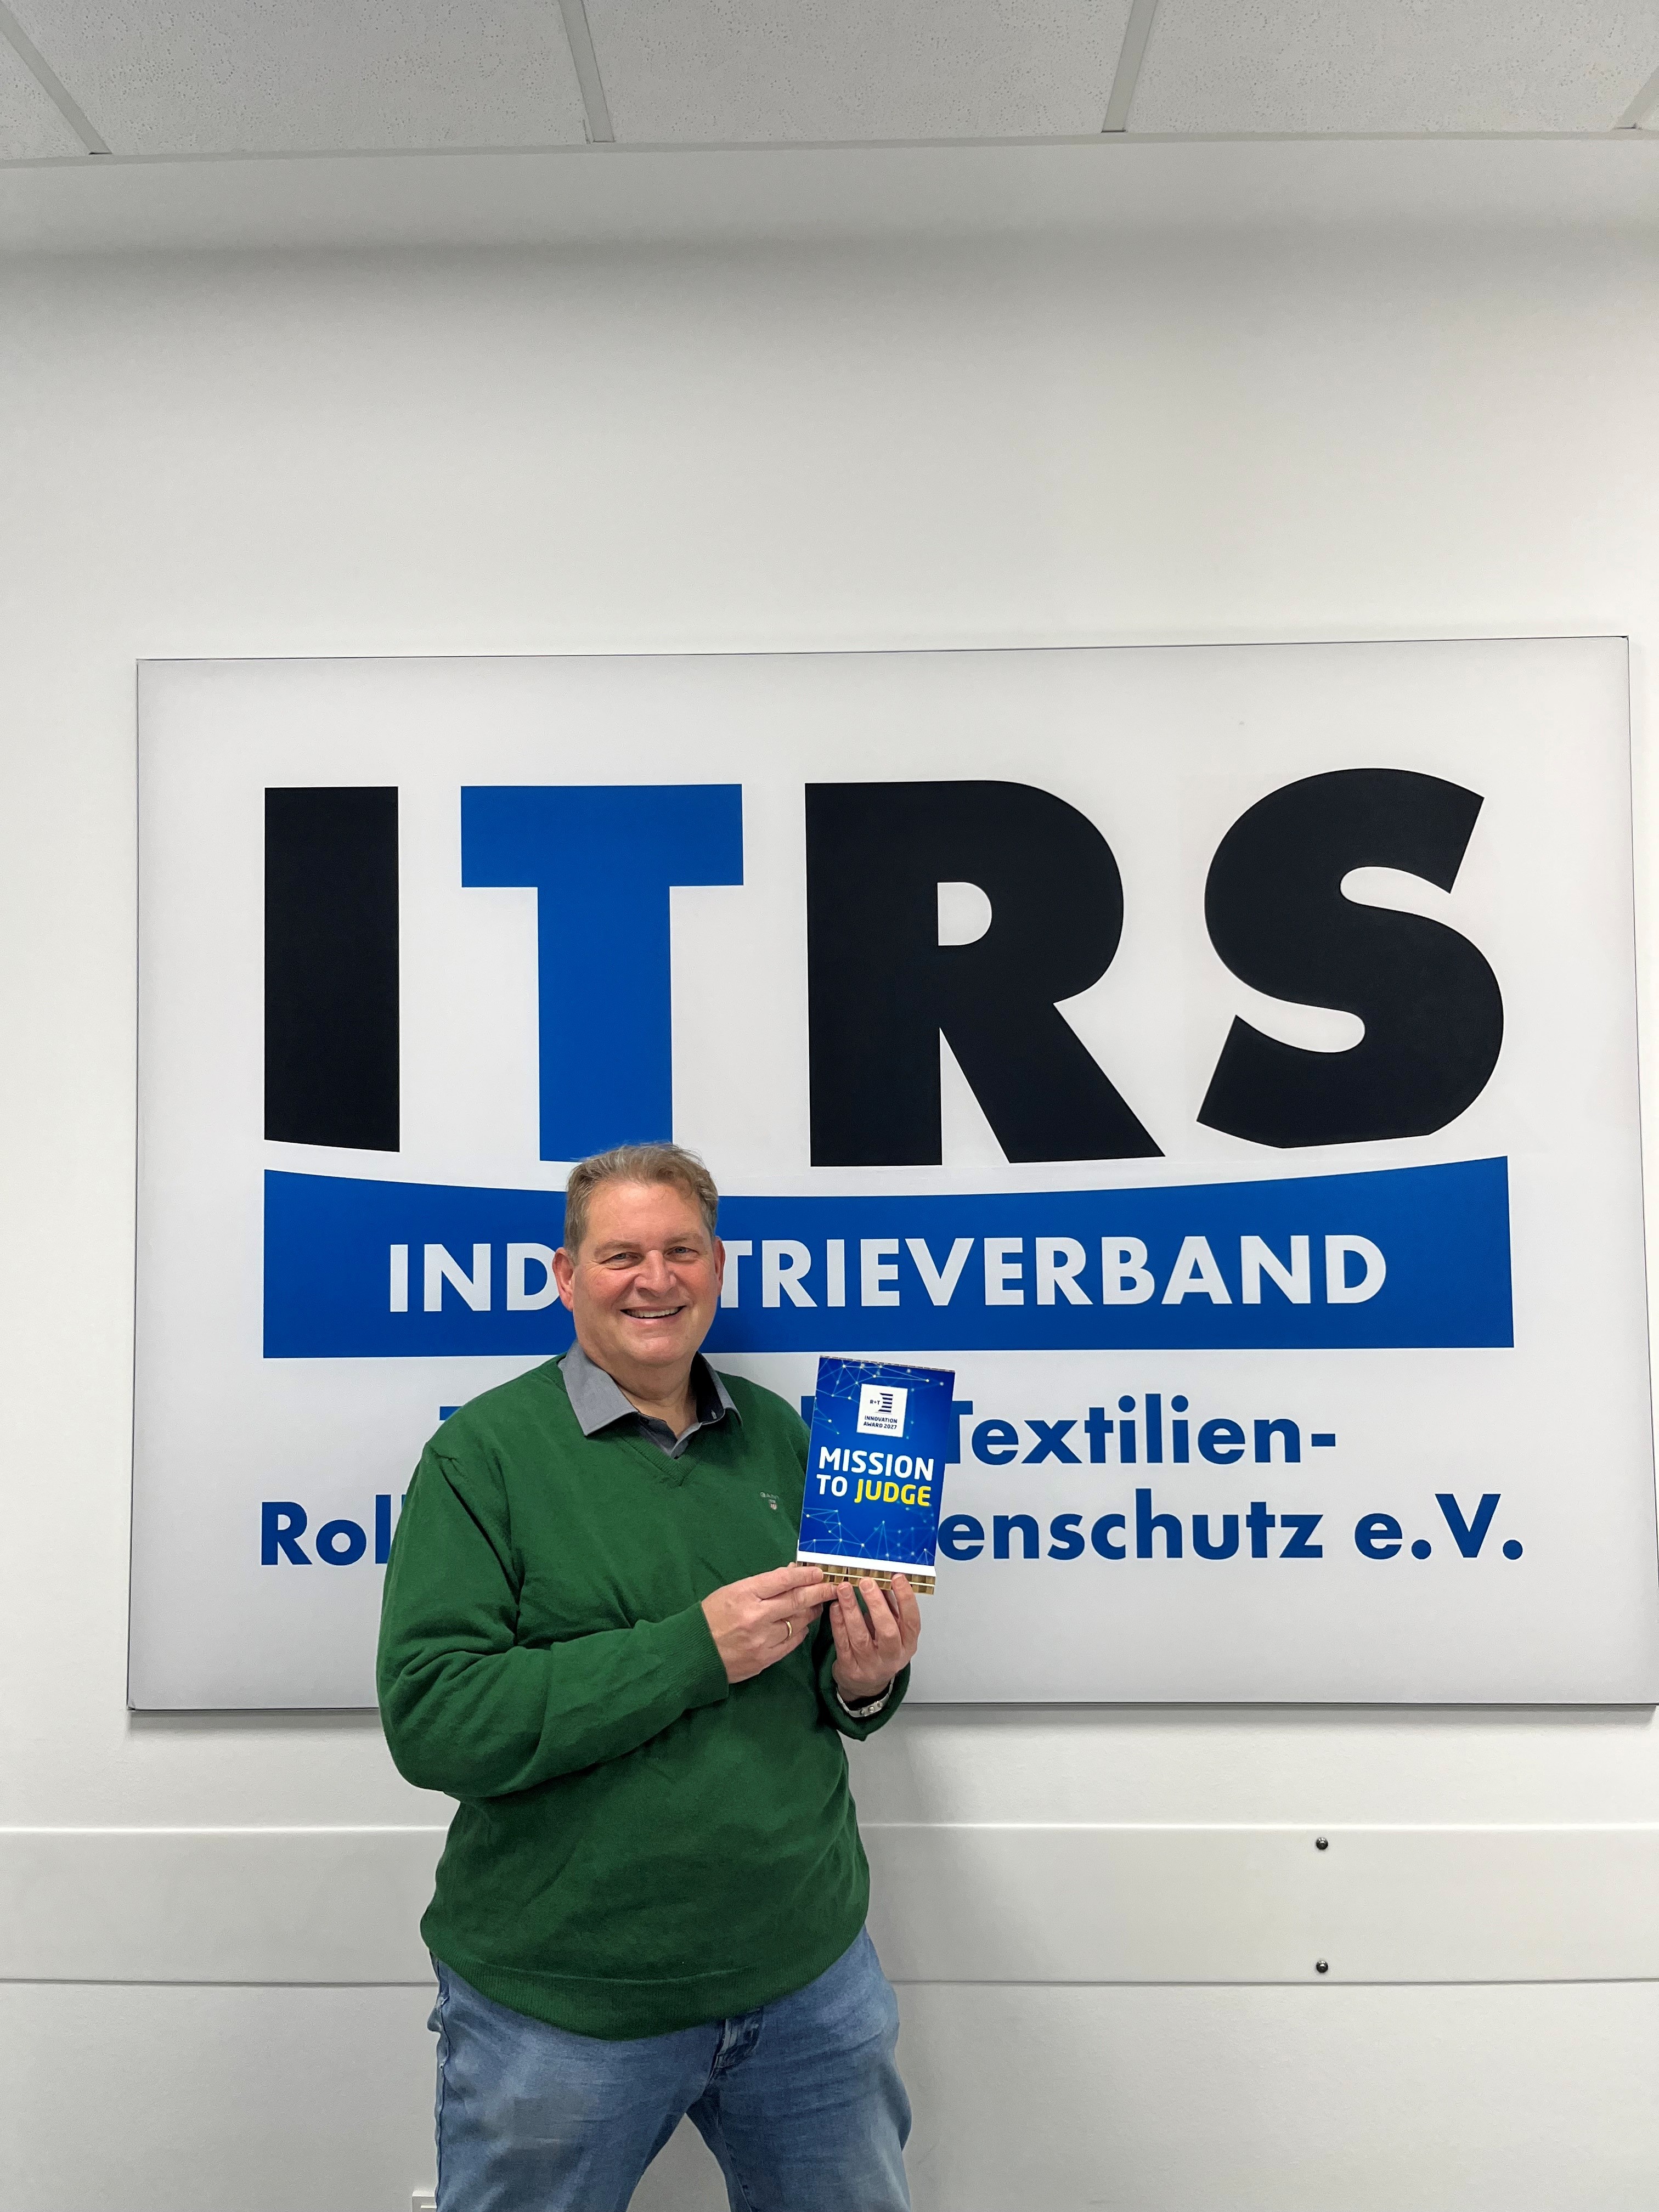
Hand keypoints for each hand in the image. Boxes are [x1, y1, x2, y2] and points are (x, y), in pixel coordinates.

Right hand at [702, 1563, 834, 1683]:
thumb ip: (763, 1584)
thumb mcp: (732, 1592)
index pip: (783, 1580)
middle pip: (797, 1600)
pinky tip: (802, 1625)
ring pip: (798, 1622)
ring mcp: (761, 1640)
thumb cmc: (711, 1617)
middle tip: (833, 1587)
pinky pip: (792, 1643)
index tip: (819, 1573)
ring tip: (817, 1604)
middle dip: (819, 1592)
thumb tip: (792, 1573)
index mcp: (744, 1594)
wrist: (693, 1653)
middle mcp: (755, 1616)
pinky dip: (801, 1632)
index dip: (805, 1575)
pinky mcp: (764, 1659)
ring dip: (811, 1612)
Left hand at [829, 1576, 920, 1701]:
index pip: (912, 1621)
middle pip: (887, 1631)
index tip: (897, 1578)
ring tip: (844, 1589)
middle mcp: (892, 1657)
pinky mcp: (850, 1668)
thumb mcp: (893, 1630)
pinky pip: (842, 1643)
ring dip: (851, 1610)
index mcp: (907, 1644)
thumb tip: (883, 1579)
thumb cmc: (881, 1650)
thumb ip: (890, 1607)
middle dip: (876, 1604)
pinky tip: (835, 1607)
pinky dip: (838, 1623)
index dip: (906, 1599)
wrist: (866, 1684)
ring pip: (860, 1637)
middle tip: (866, 1583)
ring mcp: (870, 1665)